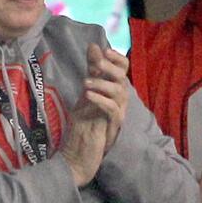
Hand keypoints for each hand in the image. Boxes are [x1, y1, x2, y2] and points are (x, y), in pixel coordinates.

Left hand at [61, 44, 128, 186]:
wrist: (78, 156)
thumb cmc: (83, 125)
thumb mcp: (85, 94)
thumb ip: (91, 72)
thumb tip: (93, 47)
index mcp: (113, 93)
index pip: (122, 71)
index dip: (116, 59)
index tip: (103, 50)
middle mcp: (119, 102)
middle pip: (122, 80)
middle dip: (110, 68)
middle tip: (96, 62)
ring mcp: (117, 115)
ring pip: (120, 94)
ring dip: (103, 84)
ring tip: (86, 82)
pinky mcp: (112, 127)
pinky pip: (112, 111)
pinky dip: (100, 100)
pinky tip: (87, 94)